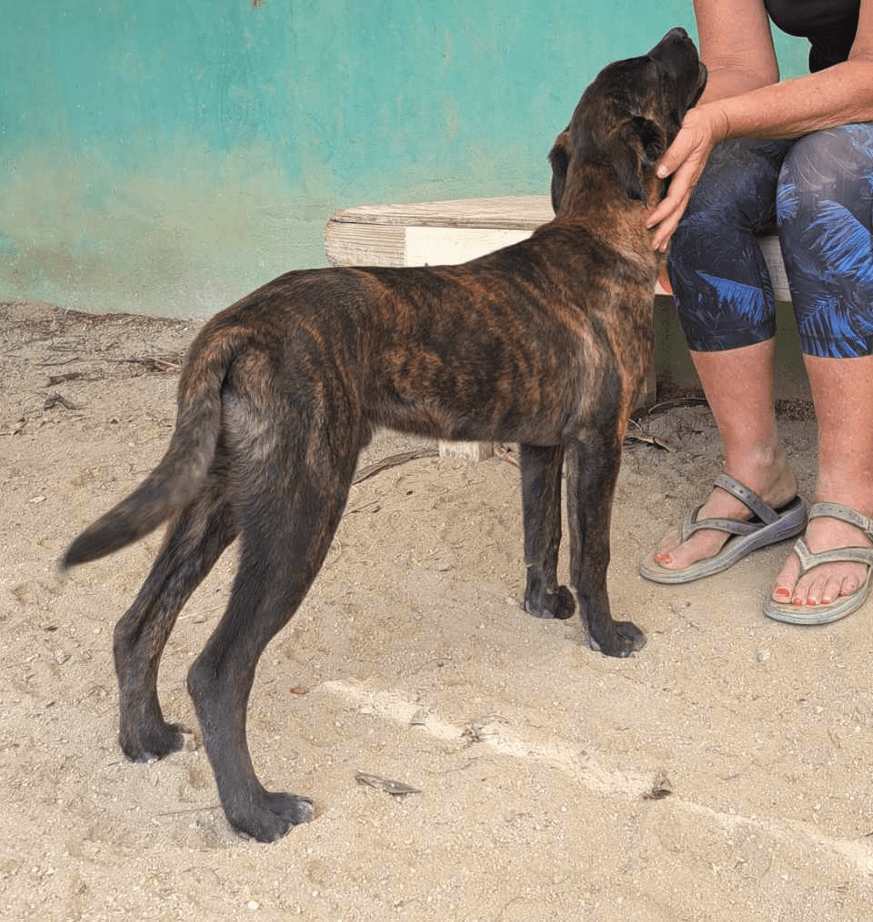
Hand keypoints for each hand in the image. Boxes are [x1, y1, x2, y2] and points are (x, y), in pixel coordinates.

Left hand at [646, 104, 728, 250]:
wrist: (712, 123)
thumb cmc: (697, 126)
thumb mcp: (687, 135)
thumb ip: (674, 153)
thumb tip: (660, 172)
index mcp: (687, 175)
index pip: (673, 199)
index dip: (661, 213)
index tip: (648, 223)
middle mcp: (688, 184)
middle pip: (677, 213)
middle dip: (666, 231)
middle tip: (655, 247)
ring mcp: (687, 185)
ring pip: (678, 212)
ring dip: (669, 230)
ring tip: (660, 247)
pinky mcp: (685, 184)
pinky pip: (677, 206)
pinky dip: (670, 220)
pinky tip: (665, 229)